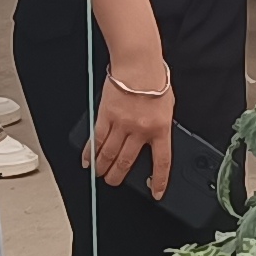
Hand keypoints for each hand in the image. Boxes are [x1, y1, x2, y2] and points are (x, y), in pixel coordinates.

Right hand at [86, 59, 178, 199]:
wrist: (138, 63)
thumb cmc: (154, 79)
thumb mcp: (167, 106)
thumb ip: (160, 125)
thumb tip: (155, 140)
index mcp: (160, 128)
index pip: (162, 162)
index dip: (158, 181)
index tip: (155, 192)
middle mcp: (140, 130)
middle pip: (127, 162)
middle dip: (118, 177)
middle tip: (114, 182)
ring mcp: (121, 124)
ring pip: (109, 155)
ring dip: (103, 168)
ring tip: (100, 174)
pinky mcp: (105, 116)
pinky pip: (96, 140)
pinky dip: (90, 153)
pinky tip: (87, 160)